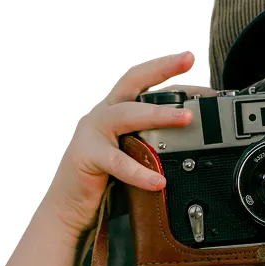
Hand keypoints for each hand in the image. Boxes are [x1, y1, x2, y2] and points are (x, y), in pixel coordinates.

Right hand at [44, 51, 202, 234]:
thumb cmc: (106, 180)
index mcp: (116, 109)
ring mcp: (92, 132)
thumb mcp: (135, 153)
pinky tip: (158, 180)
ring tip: (185, 118)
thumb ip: (155, 142)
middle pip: (131, 82)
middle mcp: (103, 114)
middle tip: (187, 59)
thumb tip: (194, 137)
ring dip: (158, 114)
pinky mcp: (86, 156)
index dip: (163, 67)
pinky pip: (117, 161)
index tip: (188, 59)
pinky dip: (139, 171)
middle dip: (161, 68)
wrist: (70, 207)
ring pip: (126, 114)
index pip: (140, 79)